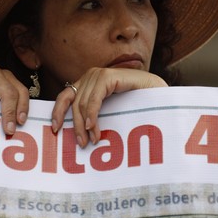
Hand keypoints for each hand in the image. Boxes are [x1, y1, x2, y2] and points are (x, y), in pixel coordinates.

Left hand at [51, 68, 167, 147]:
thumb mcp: (110, 110)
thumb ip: (94, 115)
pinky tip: (93, 127)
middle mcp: (91, 76)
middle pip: (73, 102)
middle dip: (75, 125)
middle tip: (81, 143)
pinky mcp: (109, 76)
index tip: (55, 130)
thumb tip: (76, 133)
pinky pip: (94, 98)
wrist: (162, 94)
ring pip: (82, 103)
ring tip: (92, 140)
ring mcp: (100, 74)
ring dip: (85, 124)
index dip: (58, 112)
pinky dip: (92, 114)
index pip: (65, 96)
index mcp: (89, 83)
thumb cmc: (137, 105)